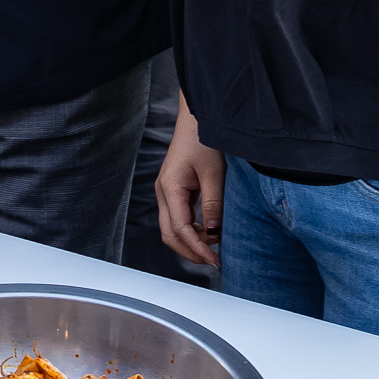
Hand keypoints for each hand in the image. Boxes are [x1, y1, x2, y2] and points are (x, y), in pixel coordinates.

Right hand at [155, 99, 223, 266]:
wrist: (197, 117)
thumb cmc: (204, 138)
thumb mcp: (214, 173)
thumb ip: (213, 204)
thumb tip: (213, 233)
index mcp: (170, 188)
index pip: (180, 229)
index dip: (197, 248)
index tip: (215, 260)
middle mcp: (163, 192)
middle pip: (170, 234)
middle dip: (190, 251)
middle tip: (214, 261)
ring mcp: (167, 191)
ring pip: (172, 228)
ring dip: (191, 241)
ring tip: (214, 247)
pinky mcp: (174, 189)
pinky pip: (179, 217)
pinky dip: (192, 229)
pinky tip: (209, 231)